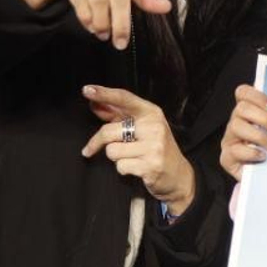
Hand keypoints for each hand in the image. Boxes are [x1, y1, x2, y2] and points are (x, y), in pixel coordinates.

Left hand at [80, 85, 195, 215]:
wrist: (179, 176)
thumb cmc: (155, 148)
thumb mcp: (141, 127)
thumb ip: (117, 116)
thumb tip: (94, 104)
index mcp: (151, 113)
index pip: (124, 99)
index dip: (104, 94)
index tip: (87, 90)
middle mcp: (154, 127)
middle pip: (109, 131)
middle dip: (98, 142)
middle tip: (95, 147)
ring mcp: (154, 147)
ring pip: (112, 151)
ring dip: (116, 157)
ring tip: (131, 157)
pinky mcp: (151, 166)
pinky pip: (120, 166)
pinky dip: (123, 169)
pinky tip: (137, 168)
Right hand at [220, 84, 266, 181]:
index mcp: (247, 113)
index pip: (243, 93)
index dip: (258, 97)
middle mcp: (236, 123)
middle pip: (241, 108)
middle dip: (263, 118)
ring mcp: (229, 140)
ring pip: (236, 126)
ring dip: (259, 136)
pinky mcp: (227, 158)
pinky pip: (235, 150)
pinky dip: (252, 153)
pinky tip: (263, 157)